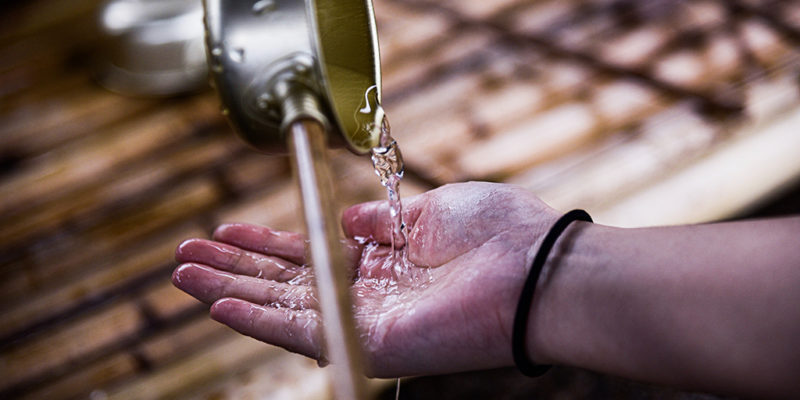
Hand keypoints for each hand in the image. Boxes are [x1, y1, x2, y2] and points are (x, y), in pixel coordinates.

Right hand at [172, 182, 558, 376]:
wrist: (533, 269)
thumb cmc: (496, 232)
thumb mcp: (430, 209)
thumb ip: (382, 219)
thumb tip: (345, 217)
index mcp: (383, 258)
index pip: (311, 251)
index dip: (267, 241)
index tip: (227, 229)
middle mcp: (367, 292)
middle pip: (285, 281)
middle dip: (234, 267)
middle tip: (184, 255)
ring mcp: (363, 320)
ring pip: (280, 307)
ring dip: (228, 291)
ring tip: (181, 276)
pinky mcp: (366, 342)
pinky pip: (300, 331)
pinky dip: (256, 319)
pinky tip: (218, 306)